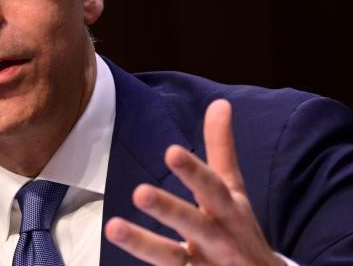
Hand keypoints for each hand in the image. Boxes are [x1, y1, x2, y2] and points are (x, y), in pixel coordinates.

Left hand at [105, 99, 282, 265]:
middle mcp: (219, 240)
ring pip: (173, 259)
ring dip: (144, 245)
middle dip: (169, 210)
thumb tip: (220, 103)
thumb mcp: (234, 191)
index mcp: (229, 211)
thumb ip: (222, 149)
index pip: (213, 188)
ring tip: (112, 227)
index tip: (171, 152)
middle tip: (139, 191)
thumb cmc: (240, 230)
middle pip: (195, 224)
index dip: (193, 172)